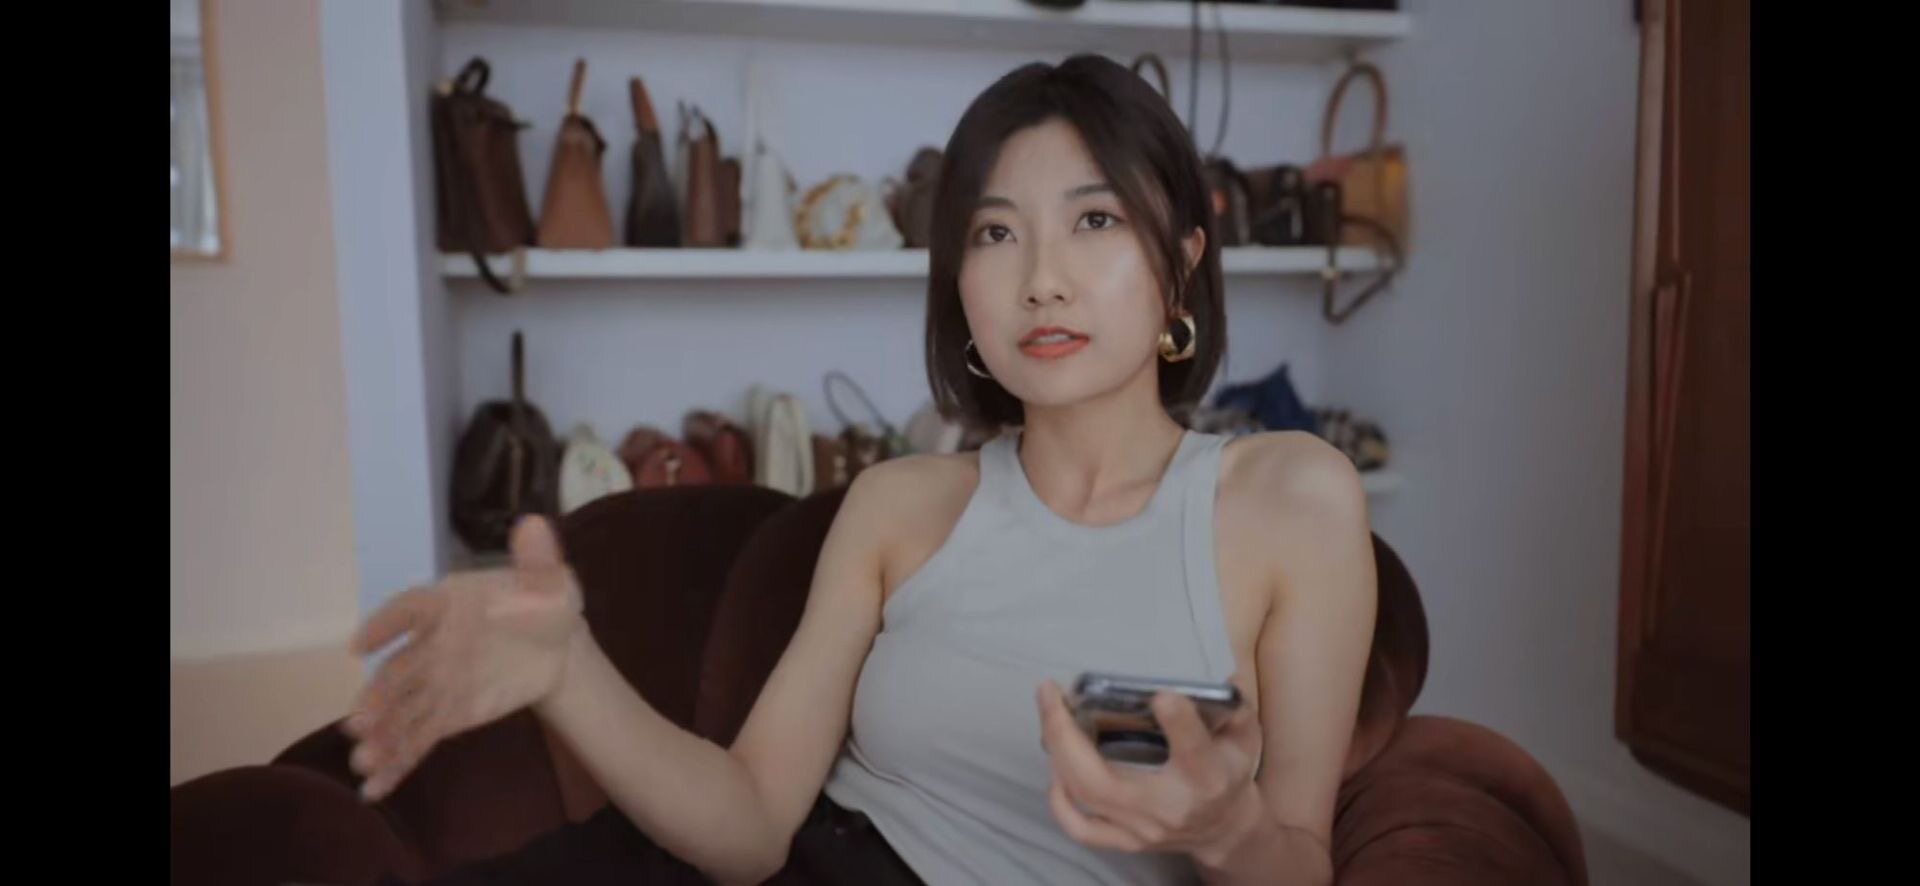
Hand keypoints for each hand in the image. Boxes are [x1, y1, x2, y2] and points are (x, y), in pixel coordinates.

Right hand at [342, 516, 584, 800]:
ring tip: (362, 762)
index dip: (384, 625)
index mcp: (446, 603)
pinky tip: (376, 787)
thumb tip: (535, 524)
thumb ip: (539, 559)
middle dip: (377, 698)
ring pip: (403, 710)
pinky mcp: (450, 714)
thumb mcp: (551, 581)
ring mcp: (437, 682)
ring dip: (381, 735)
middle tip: (358, 723)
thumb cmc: (546, 604)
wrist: (559, 646)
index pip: (410, 609)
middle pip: (397, 672)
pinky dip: (398, 761)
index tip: (359, 646)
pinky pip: (419, 738)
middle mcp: (431, 643)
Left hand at [1034, 679, 1263, 859]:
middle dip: (1065, 734)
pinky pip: (1080, 828)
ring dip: (1056, 753)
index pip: (1192, 751)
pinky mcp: (1125, 841)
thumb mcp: (1244, 736)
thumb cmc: (1229, 772)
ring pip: (1084, 797)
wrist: (1224, 828)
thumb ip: (1233, 705)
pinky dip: (1059, 799)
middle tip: (1050, 693)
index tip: (1161, 696)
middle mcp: (1169, 808)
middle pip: (1103, 781)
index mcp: (1207, 776)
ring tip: (1049, 713)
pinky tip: (1054, 766)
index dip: (1178, 722)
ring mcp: (1141, 829)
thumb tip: (1218, 676)